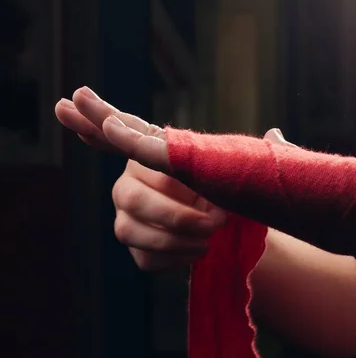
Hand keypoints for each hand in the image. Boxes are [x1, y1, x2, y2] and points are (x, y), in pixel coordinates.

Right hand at [55, 86, 291, 269]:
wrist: (239, 234)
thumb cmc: (239, 193)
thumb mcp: (254, 170)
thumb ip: (262, 154)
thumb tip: (276, 134)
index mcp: (158, 155)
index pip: (123, 132)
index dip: (98, 116)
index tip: (77, 97)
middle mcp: (134, 183)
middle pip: (130, 195)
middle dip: (175, 214)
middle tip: (219, 222)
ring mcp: (130, 217)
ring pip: (129, 230)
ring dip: (174, 238)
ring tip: (210, 240)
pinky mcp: (139, 248)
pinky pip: (144, 258)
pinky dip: (175, 259)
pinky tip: (198, 253)